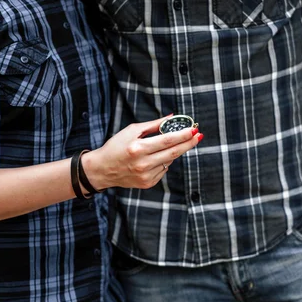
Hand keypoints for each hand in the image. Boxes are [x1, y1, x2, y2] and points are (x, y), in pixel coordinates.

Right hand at [82, 116, 202, 189]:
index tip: (194, 130)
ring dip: (174, 151)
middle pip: (173, 153)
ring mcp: (146, 175)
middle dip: (188, 143)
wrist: (102, 169)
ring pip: (169, 161)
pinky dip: (163, 162)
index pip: (167, 141)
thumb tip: (172, 117)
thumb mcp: (132, 131)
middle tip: (199, 135)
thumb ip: (153, 125)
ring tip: (170, 144)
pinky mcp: (147, 183)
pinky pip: (163, 170)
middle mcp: (143, 164)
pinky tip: (153, 158)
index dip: (183, 135)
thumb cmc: (116, 146)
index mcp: (138, 148)